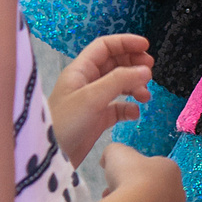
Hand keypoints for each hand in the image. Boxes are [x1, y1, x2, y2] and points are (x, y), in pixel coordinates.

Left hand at [51, 33, 151, 164]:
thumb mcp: (92, 97)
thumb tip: (146, 70)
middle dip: (134, 64)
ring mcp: (93, 101)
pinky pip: (118, 106)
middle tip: (150, 71)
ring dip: (135, 86)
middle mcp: (87, 83)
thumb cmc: (66, 122)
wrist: (50, 158)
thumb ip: (120, 80)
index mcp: (81, 71)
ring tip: (145, 96)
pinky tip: (134, 113)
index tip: (147, 47)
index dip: (125, 43)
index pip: (104, 47)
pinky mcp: (97, 119)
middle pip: (115, 63)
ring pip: (119, 84)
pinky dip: (129, 107)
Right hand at [99, 141, 185, 201]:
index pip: (151, 177)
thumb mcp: (117, 154)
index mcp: (171, 173)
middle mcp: (178, 198)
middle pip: (154, 201)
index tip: (113, 186)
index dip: (129, 181)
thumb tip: (109, 159)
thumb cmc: (129, 178)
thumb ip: (114, 152)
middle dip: (133, 201)